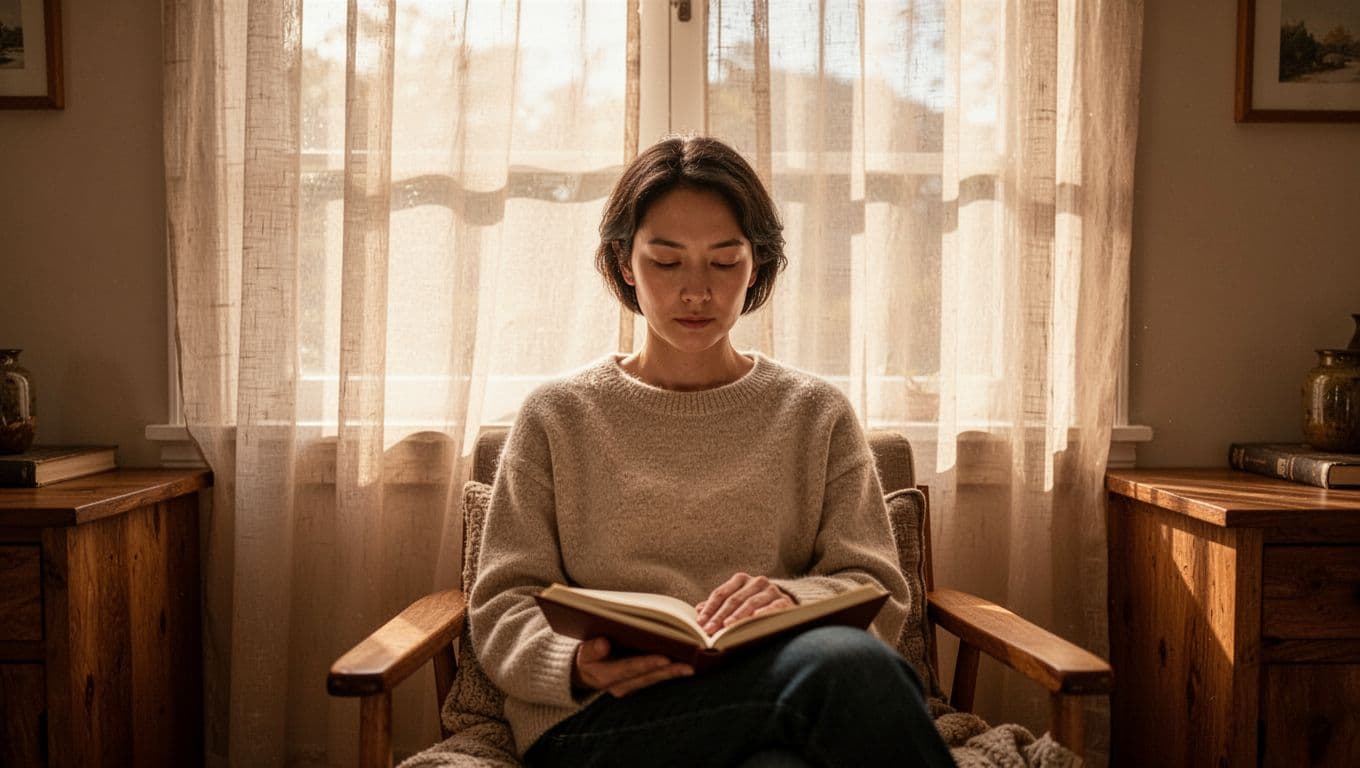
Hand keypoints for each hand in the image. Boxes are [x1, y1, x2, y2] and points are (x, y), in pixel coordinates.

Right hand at [572, 637, 693, 697]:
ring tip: (692, 666)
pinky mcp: (638, 685)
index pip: (630, 669)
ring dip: (673, 674)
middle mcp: (620, 686)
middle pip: (648, 677)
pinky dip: (669, 673)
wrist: (585, 673)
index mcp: (606, 677)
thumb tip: (603, 643)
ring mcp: (630, 688)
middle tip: (689, 665)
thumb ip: (592, 649)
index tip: (665, 658)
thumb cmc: (586, 658)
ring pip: (654, 681)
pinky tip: (684, 665)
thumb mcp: (583, 652)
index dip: (647, 664)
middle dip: (668, 671)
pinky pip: (655, 680)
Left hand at [695, 572, 795, 634]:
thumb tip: (698, 610)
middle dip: (720, 616)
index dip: (710, 608)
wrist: (784, 603)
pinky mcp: (784, 600)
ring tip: (727, 627)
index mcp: (741, 579)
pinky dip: (763, 613)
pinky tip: (754, 620)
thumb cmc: (753, 604)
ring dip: (738, 616)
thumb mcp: (735, 601)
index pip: (721, 593)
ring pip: (751, 603)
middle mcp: (756, 581)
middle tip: (710, 630)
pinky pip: (772, 607)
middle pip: (734, 599)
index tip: (700, 623)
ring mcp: (771, 590)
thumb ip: (718, 605)